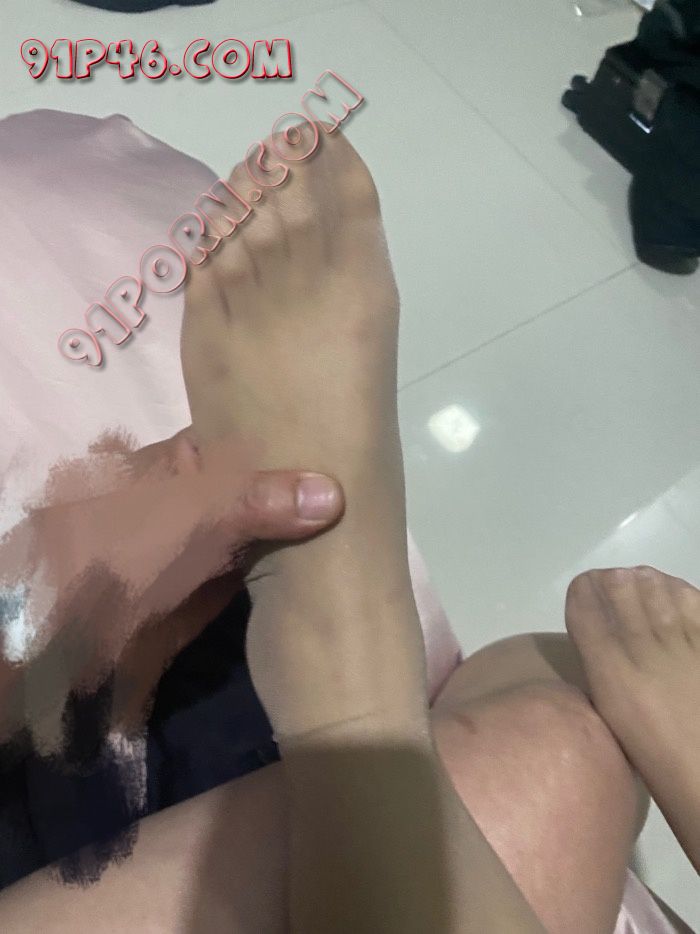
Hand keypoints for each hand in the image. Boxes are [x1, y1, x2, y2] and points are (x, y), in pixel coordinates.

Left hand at [0, 427, 343, 748]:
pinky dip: (297, 567)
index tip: (349, 438)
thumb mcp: (189, 514)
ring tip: (371, 516)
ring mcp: (210, 542)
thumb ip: (258, 500)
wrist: (63, 640)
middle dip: (311, 486)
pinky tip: (344, 558)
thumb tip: (336, 492)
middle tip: (371, 482)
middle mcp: (201, 494)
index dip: (298, 435)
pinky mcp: (217, 587)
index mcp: (183, 457)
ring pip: (270, 527)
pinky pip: (266, 570)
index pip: (252, 433)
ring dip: (309, 529)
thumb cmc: (117, 553)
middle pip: (267, 484)